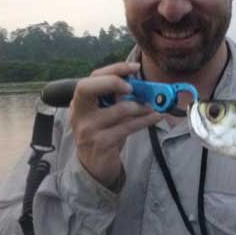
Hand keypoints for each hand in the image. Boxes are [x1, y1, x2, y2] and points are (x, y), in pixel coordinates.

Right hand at [70, 62, 162, 187]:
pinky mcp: (102, 143)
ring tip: (151, 106)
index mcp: (79, 102)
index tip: (134, 68)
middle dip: (113, 82)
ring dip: (140, 106)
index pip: (92, 78)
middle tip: (132, 87)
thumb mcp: (104, 113)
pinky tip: (156, 116)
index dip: (114, 69)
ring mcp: (88, 130)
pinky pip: (129, 126)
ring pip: (118, 109)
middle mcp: (79, 114)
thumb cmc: (102, 134)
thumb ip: (115, 98)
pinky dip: (146, 120)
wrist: (94, 166)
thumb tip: (139, 82)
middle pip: (87, 88)